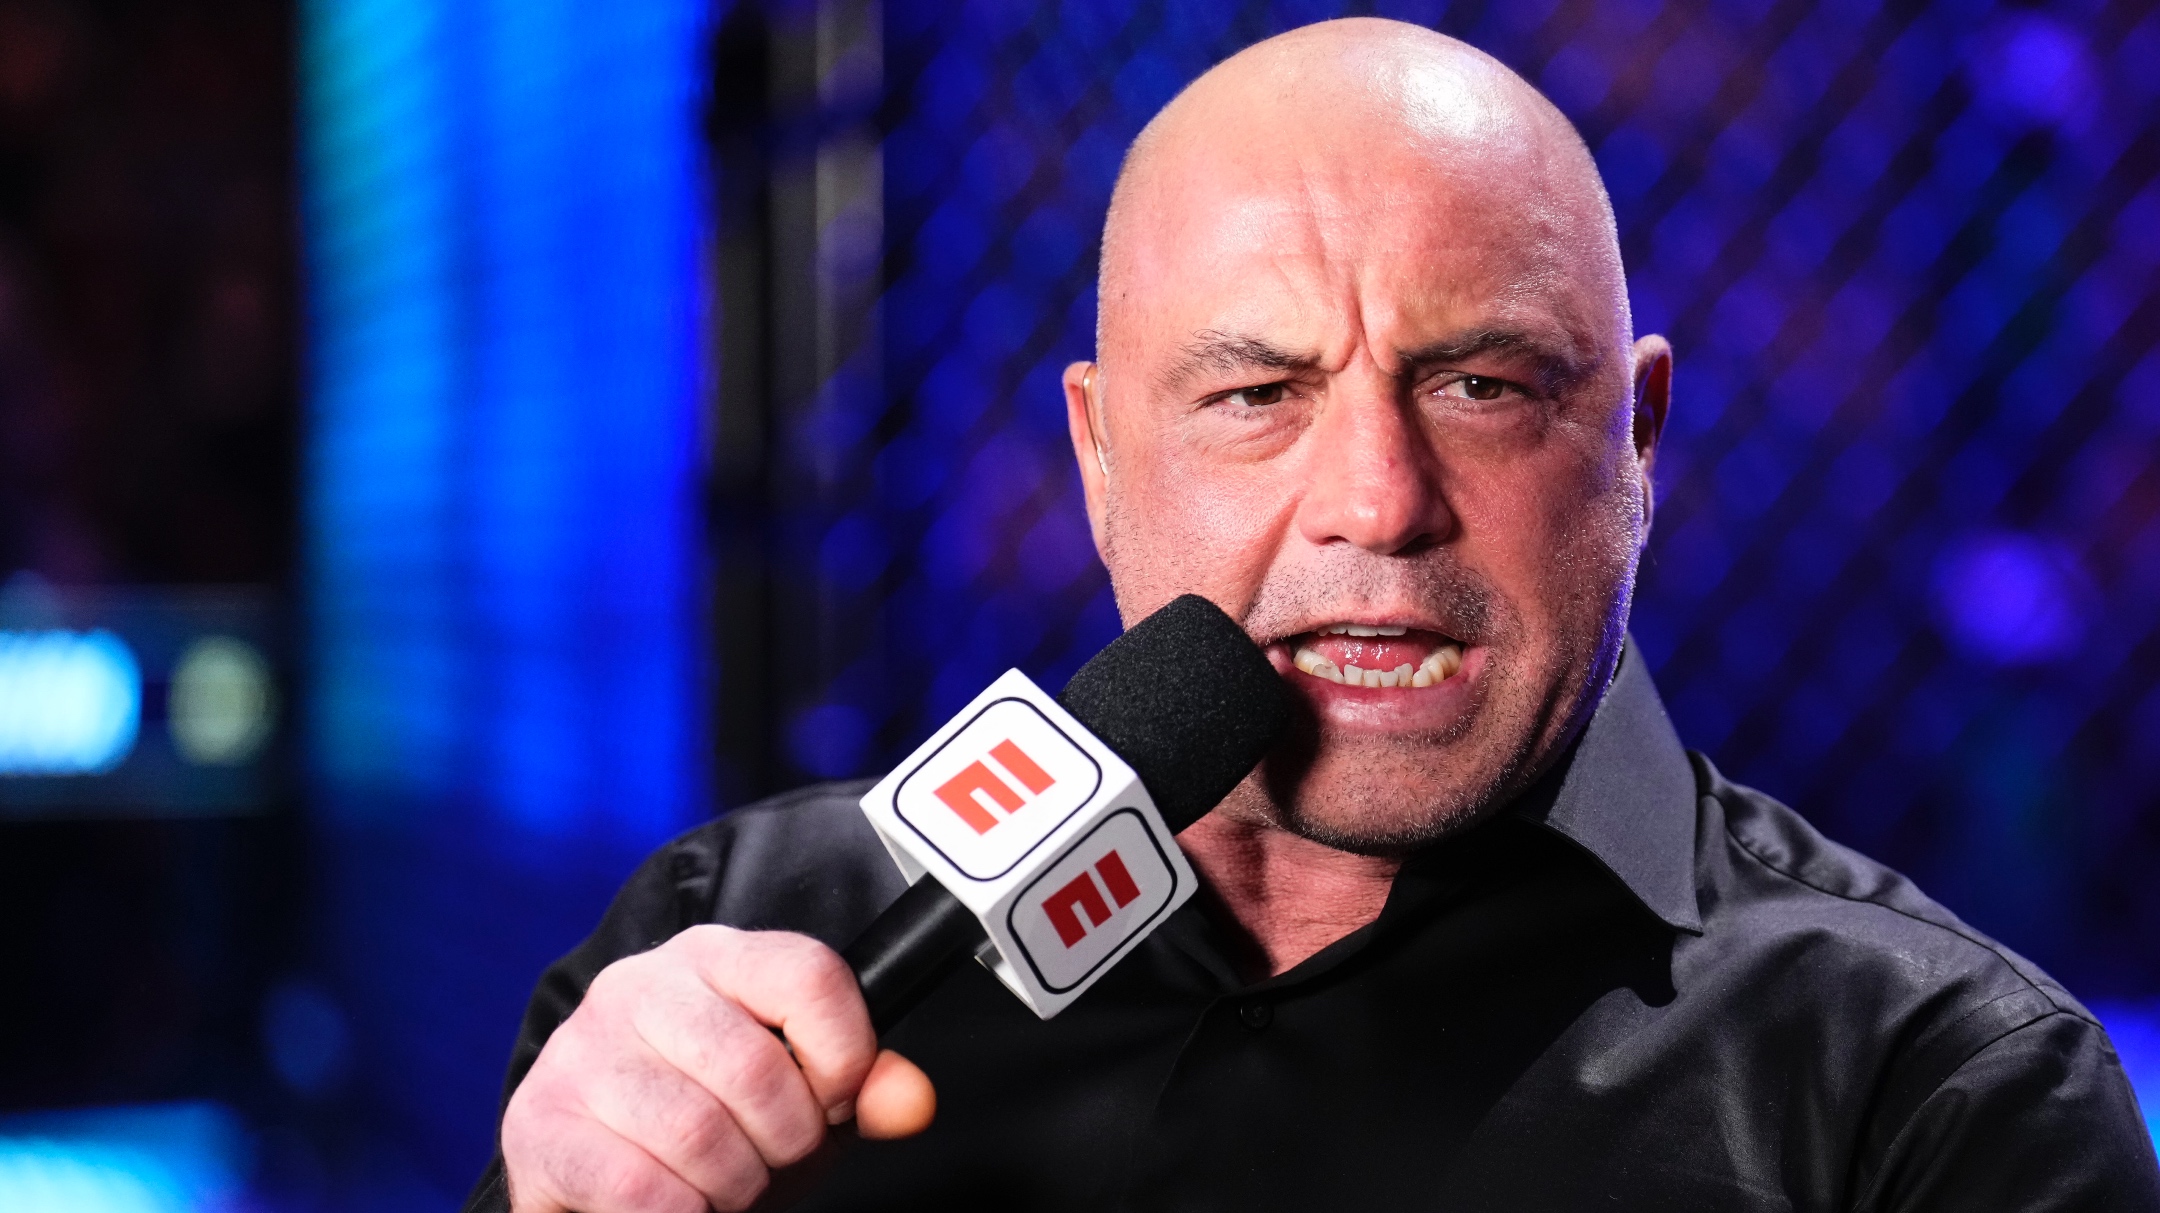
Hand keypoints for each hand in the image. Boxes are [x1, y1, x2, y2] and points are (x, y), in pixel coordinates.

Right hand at [501, 926, 936, 1211]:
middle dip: (785, 1142)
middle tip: (768, 1160)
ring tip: (722, 1185)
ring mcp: (582, 1050)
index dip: (845, 1056)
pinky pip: (640, 1187)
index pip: (810, 976)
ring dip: (732, 1186)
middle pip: (757, 1068)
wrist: (597, 1167)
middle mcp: (640, 985)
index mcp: (715, 956)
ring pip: (699, 1133)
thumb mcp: (802, 1098)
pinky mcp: (540, 1122)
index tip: (834, 1101)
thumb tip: (911, 1103)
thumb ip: (863, 1089)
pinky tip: (681, 1204)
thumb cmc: (713, 1119)